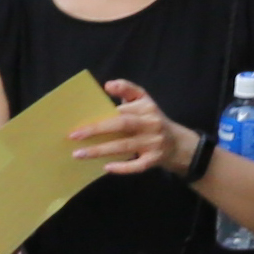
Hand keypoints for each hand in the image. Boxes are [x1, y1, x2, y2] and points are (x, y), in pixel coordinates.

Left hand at [64, 77, 194, 179]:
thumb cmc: (153, 121)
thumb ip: (128, 90)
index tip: (79, 118)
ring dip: (100, 150)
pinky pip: (137, 166)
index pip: (123, 109)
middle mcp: (151, 124)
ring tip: (79, 154)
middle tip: (74, 136)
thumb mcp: (145, 101)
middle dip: (96, 130)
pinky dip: (122, 168)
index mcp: (147, 108)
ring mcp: (153, 143)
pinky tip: (106, 167)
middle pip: (122, 125)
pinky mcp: (154, 160)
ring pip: (124, 146)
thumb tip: (107, 85)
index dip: (103, 113)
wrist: (179, 144)